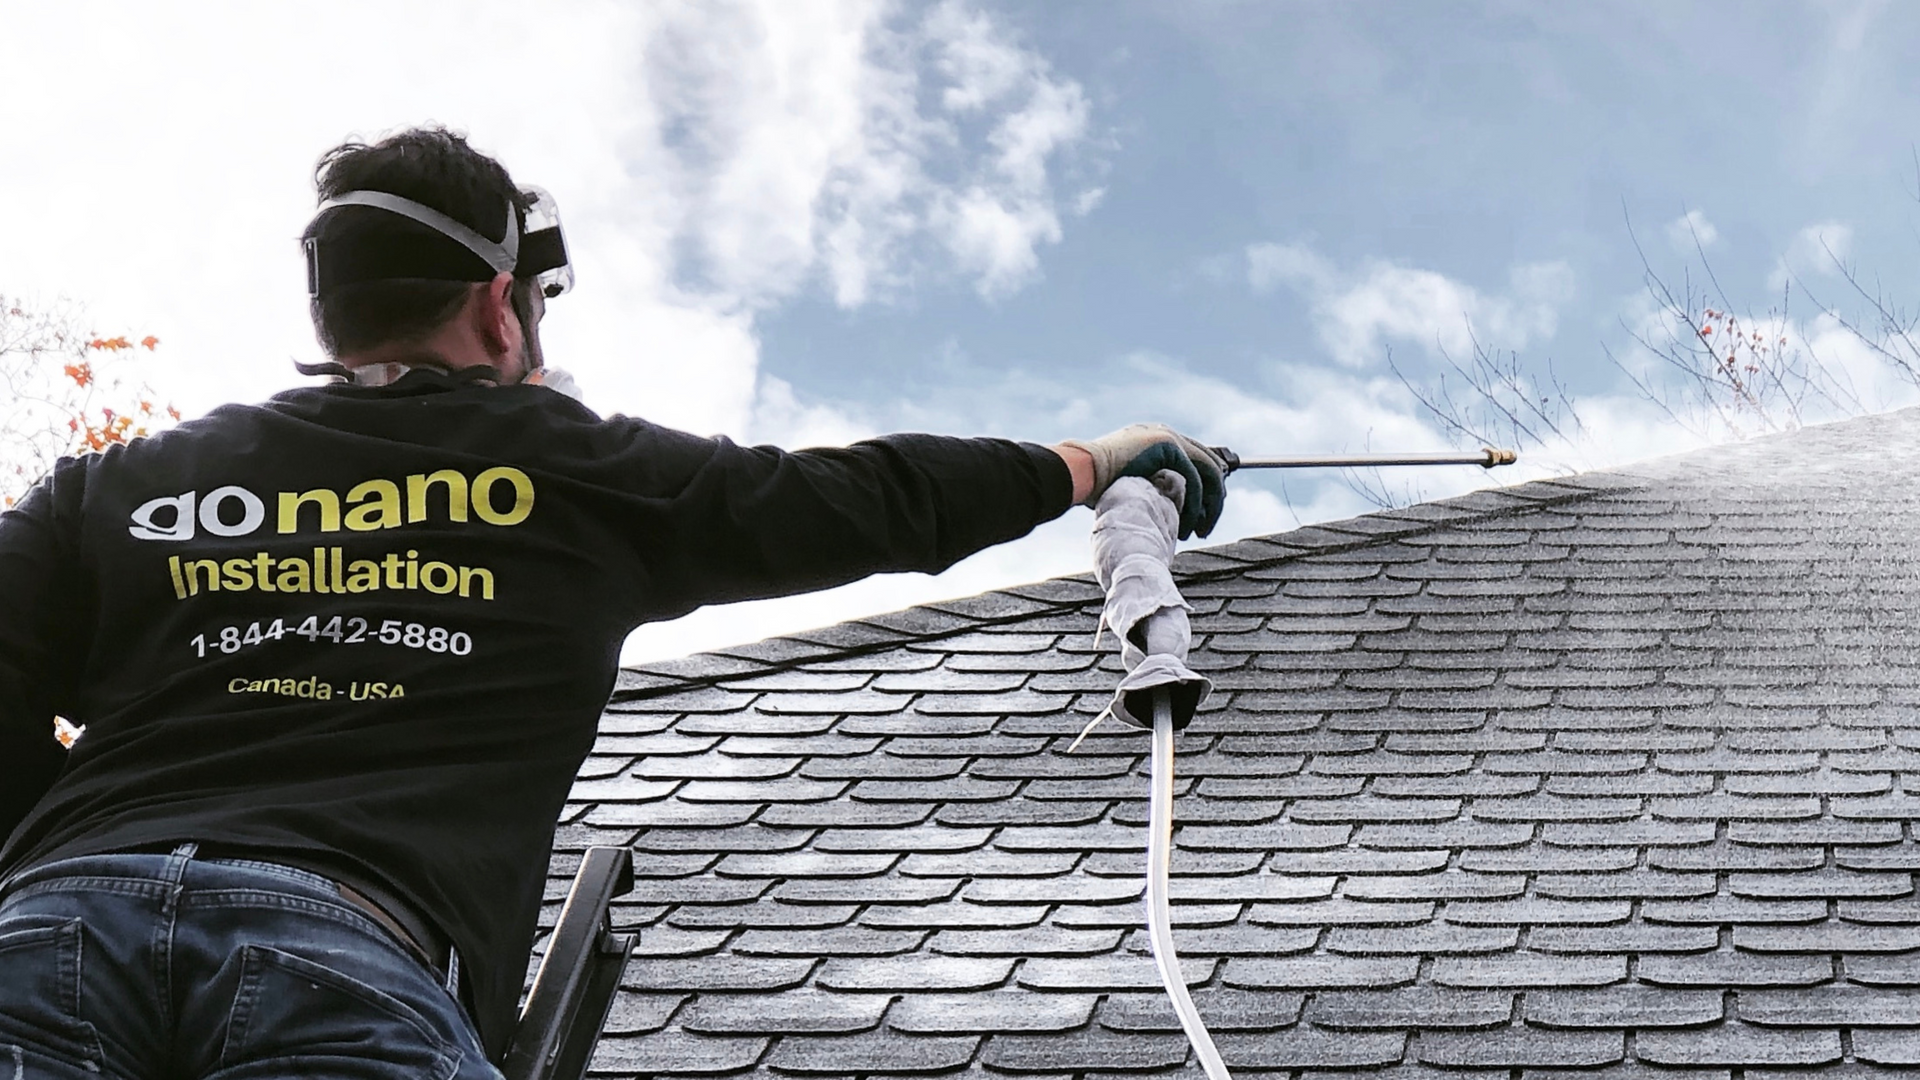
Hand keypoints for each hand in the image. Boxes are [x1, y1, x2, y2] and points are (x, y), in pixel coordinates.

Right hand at [1058, 423, 1227, 538]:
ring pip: (1207, 471)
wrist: (1080, 471)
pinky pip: (1194, 476)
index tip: (1202, 518)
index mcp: (1156, 441)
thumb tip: (1168, 505)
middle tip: (1205, 527)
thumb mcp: (1131, 484)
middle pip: (1207, 464)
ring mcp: (1168, 436)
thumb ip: (1153, 486)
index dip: (1205, 490)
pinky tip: (1187, 523)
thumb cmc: (1095, 484)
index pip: (1195, 461)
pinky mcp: (1167, 445)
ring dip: (1209, 504)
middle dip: (1213, 499)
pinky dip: (1195, 503)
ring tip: (1200, 531)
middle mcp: (1166, 434)